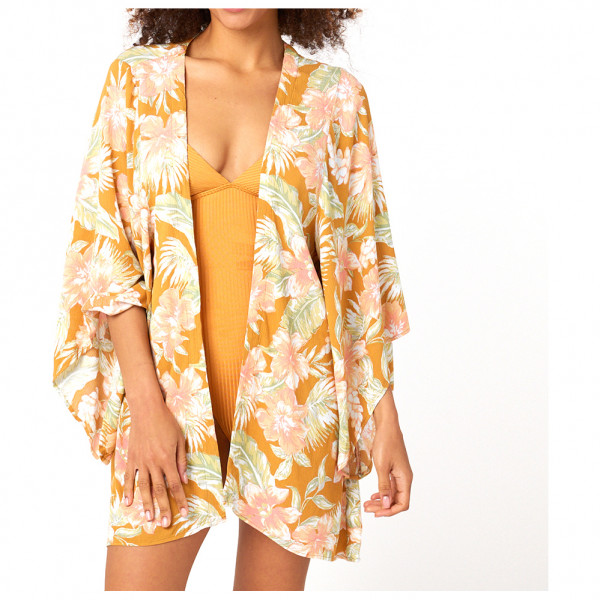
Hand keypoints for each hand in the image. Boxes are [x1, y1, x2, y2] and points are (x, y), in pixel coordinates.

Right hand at [122, 398, 189, 527]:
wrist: (147, 410)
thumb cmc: (167, 423)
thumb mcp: (180, 440)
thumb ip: (181, 460)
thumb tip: (184, 479)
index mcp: (167, 459)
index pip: (175, 484)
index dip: (181, 500)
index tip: (185, 513)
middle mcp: (153, 463)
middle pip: (160, 490)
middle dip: (164, 508)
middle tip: (165, 524)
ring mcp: (140, 461)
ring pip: (144, 487)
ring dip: (146, 504)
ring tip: (149, 518)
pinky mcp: (131, 458)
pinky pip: (129, 477)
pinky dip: (128, 490)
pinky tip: (127, 503)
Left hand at [363, 414, 412, 517]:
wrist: (387, 426)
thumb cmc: (385, 443)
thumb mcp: (382, 466)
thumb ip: (384, 486)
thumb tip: (386, 504)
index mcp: (405, 478)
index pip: (403, 503)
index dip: (390, 511)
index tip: (376, 513)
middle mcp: (404, 478)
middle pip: (396, 500)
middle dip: (382, 507)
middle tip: (366, 508)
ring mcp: (399, 474)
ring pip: (392, 494)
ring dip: (380, 500)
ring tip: (367, 504)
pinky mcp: (393, 469)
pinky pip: (390, 486)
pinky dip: (381, 492)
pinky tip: (373, 495)